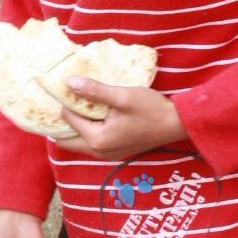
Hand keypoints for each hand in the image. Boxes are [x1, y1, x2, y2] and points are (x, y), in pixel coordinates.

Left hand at [57, 81, 184, 160]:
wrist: (176, 124)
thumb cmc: (151, 109)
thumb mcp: (122, 96)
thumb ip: (95, 91)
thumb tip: (69, 82)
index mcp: (97, 140)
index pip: (69, 119)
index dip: (67, 102)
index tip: (69, 88)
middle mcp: (98, 152)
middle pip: (66, 140)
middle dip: (61, 122)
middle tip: (62, 103)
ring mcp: (106, 155)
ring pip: (78, 143)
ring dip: (74, 127)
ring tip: (75, 107)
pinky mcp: (114, 152)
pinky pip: (90, 143)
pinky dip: (86, 131)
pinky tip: (91, 116)